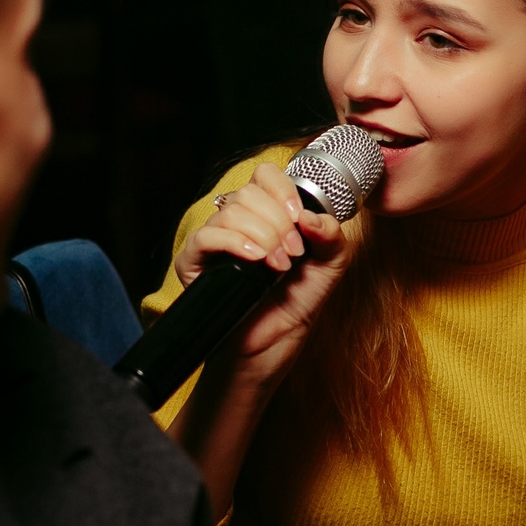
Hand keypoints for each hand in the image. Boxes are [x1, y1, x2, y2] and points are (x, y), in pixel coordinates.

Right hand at [172, 161, 352, 383]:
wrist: (270, 349)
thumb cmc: (293, 307)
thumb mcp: (329, 267)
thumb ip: (332, 236)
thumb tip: (312, 216)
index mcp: (268, 216)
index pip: (265, 176)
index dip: (283, 190)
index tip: (300, 219)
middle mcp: (239, 223)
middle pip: (249, 192)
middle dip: (278, 221)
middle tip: (293, 254)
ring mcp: (215, 241)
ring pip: (231, 212)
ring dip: (263, 236)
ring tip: (277, 267)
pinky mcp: (193, 263)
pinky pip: (207, 235)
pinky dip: (235, 242)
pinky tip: (255, 259)